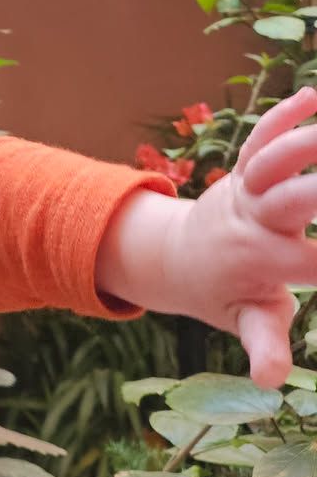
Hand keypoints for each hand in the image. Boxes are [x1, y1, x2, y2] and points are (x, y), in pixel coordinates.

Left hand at [100, 87, 316, 386]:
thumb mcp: (246, 319)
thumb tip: (269, 382)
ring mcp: (247, 190)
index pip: (316, 261)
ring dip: (308, 139)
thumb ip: (262, 342)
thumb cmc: (222, 292)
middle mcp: (256, 221)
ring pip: (275, 159)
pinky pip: (260, 137)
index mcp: (264, 262)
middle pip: (296, 199)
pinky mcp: (242, 168)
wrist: (173, 258)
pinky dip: (284, 114)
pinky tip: (310, 94)